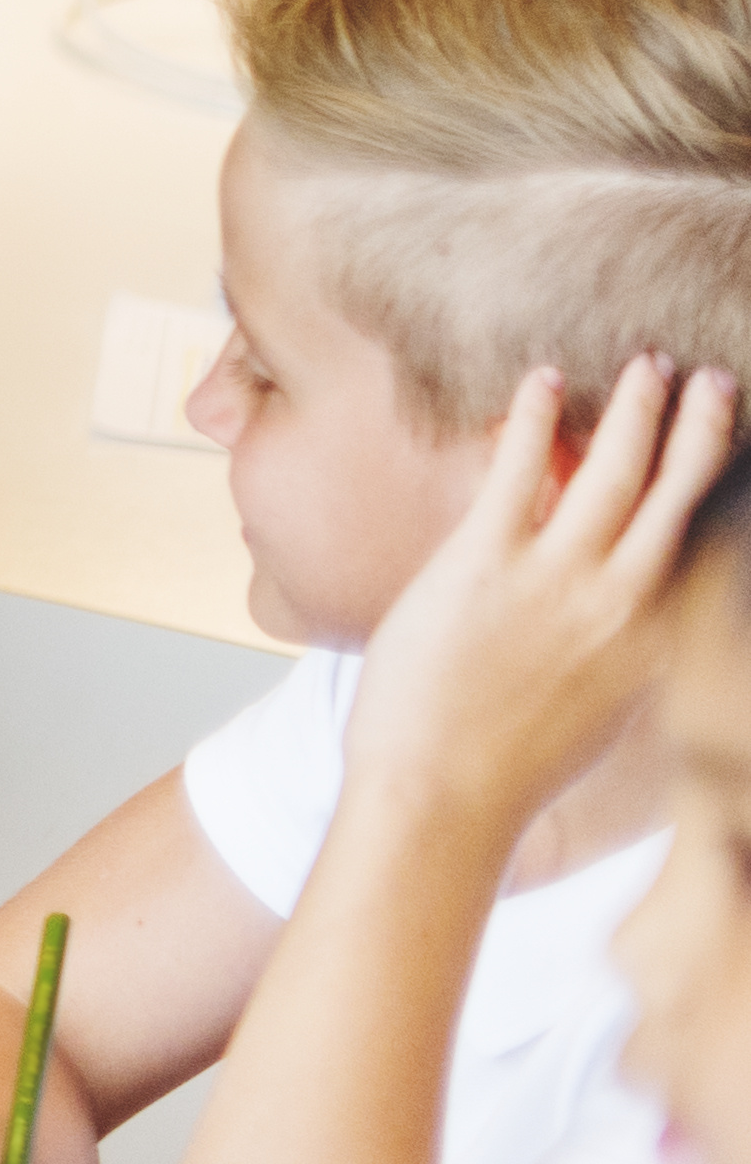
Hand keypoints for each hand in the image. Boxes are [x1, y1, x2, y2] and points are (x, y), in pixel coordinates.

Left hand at [344, 357, 736, 842]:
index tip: (728, 445)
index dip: (719, 491)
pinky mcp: (485, 565)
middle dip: (701, 429)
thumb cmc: (507, 763)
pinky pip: (518, 473)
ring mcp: (556, 582)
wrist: (442, 798)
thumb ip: (615, 648)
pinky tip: (544, 379)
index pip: (704, 547)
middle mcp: (622, 605)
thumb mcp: (596, 707)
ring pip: (615, 474)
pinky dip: (533, 419)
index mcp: (654, 642)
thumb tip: (618, 609)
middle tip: (711, 377)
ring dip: (639, 412)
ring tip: (652, 364)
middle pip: (677, 497)